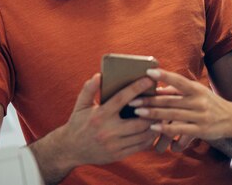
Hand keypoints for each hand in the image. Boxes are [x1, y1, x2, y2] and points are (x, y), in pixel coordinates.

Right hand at [40, 74, 159, 168]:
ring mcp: (114, 145)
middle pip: (139, 121)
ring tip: (162, 115)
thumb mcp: (80, 105)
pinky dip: (149, 138)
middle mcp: (108, 131)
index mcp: (100, 115)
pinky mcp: (118, 155)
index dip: (138, 87)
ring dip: (154, 125)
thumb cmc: (78, 123)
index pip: (122, 99)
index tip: (150, 78)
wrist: (69, 150)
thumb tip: (99, 75)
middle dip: (153, 111)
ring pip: (142, 135)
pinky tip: (154, 129)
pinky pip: (139, 147)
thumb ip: (89, 89)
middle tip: (161, 102)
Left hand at [132, 69, 231, 141]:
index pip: (178, 81)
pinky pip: (179, 129)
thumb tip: (158, 88)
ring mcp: (199, 116)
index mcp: (196, 89)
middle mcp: (198, 101)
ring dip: (153, 114)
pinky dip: (165, 129)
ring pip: (172, 115)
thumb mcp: (197, 92)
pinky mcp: (200, 130)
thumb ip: (179, 90)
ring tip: (137, 113)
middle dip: (150, 101)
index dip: (164, 76)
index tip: (148, 72)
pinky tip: (152, 127)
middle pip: (170, 100)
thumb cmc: (209, 102)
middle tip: (133, 101)